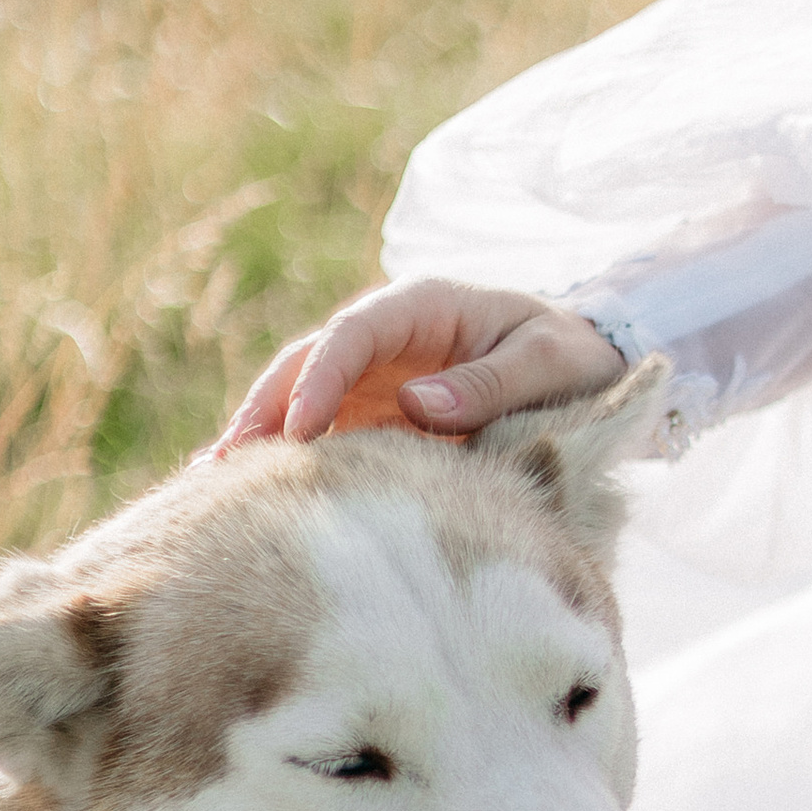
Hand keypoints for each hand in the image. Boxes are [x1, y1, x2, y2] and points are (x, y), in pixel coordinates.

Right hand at [206, 278, 631, 455]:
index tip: (297, 428)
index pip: (352, 334)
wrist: (592, 368)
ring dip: (263, 443)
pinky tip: (257, 504)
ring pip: (304, 403)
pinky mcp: (379, 420)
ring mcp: (377, 380)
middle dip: (265, 410)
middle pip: (308, 365)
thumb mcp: (548, 360)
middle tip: (227, 464)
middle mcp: (388, 340)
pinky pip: (328, 440)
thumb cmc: (574, 355)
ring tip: (219, 492)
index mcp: (423, 306)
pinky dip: (292, 467)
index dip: (319, 378)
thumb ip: (489, 382)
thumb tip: (417, 405)